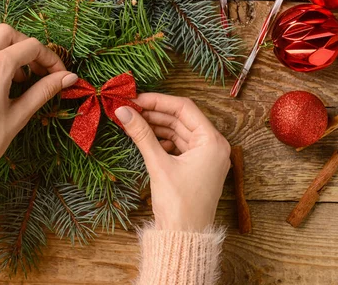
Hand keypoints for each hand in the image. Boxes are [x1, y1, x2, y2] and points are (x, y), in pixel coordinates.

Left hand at [0, 24, 77, 178]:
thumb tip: (69, 77)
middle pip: (8, 33)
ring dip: (6, 46)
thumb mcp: (19, 116)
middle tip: (38, 71)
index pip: (31, 47)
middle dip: (27, 46)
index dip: (51, 59)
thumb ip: (43, 90)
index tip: (59, 75)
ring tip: (17, 73)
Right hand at [115, 93, 229, 231]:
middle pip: (181, 118)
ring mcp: (205, 157)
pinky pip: (178, 145)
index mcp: (213, 142)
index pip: (185, 108)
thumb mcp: (158, 164)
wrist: (183, 238)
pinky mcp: (196, 167)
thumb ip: (141, 134)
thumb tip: (123, 111)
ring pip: (178, 131)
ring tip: (133, 121)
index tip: (135, 99)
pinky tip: (144, 137)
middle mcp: (213, 146)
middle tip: (129, 109)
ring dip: (156, 126)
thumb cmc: (178, 204)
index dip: (158, 101)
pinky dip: (161, 139)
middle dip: (155, 113)